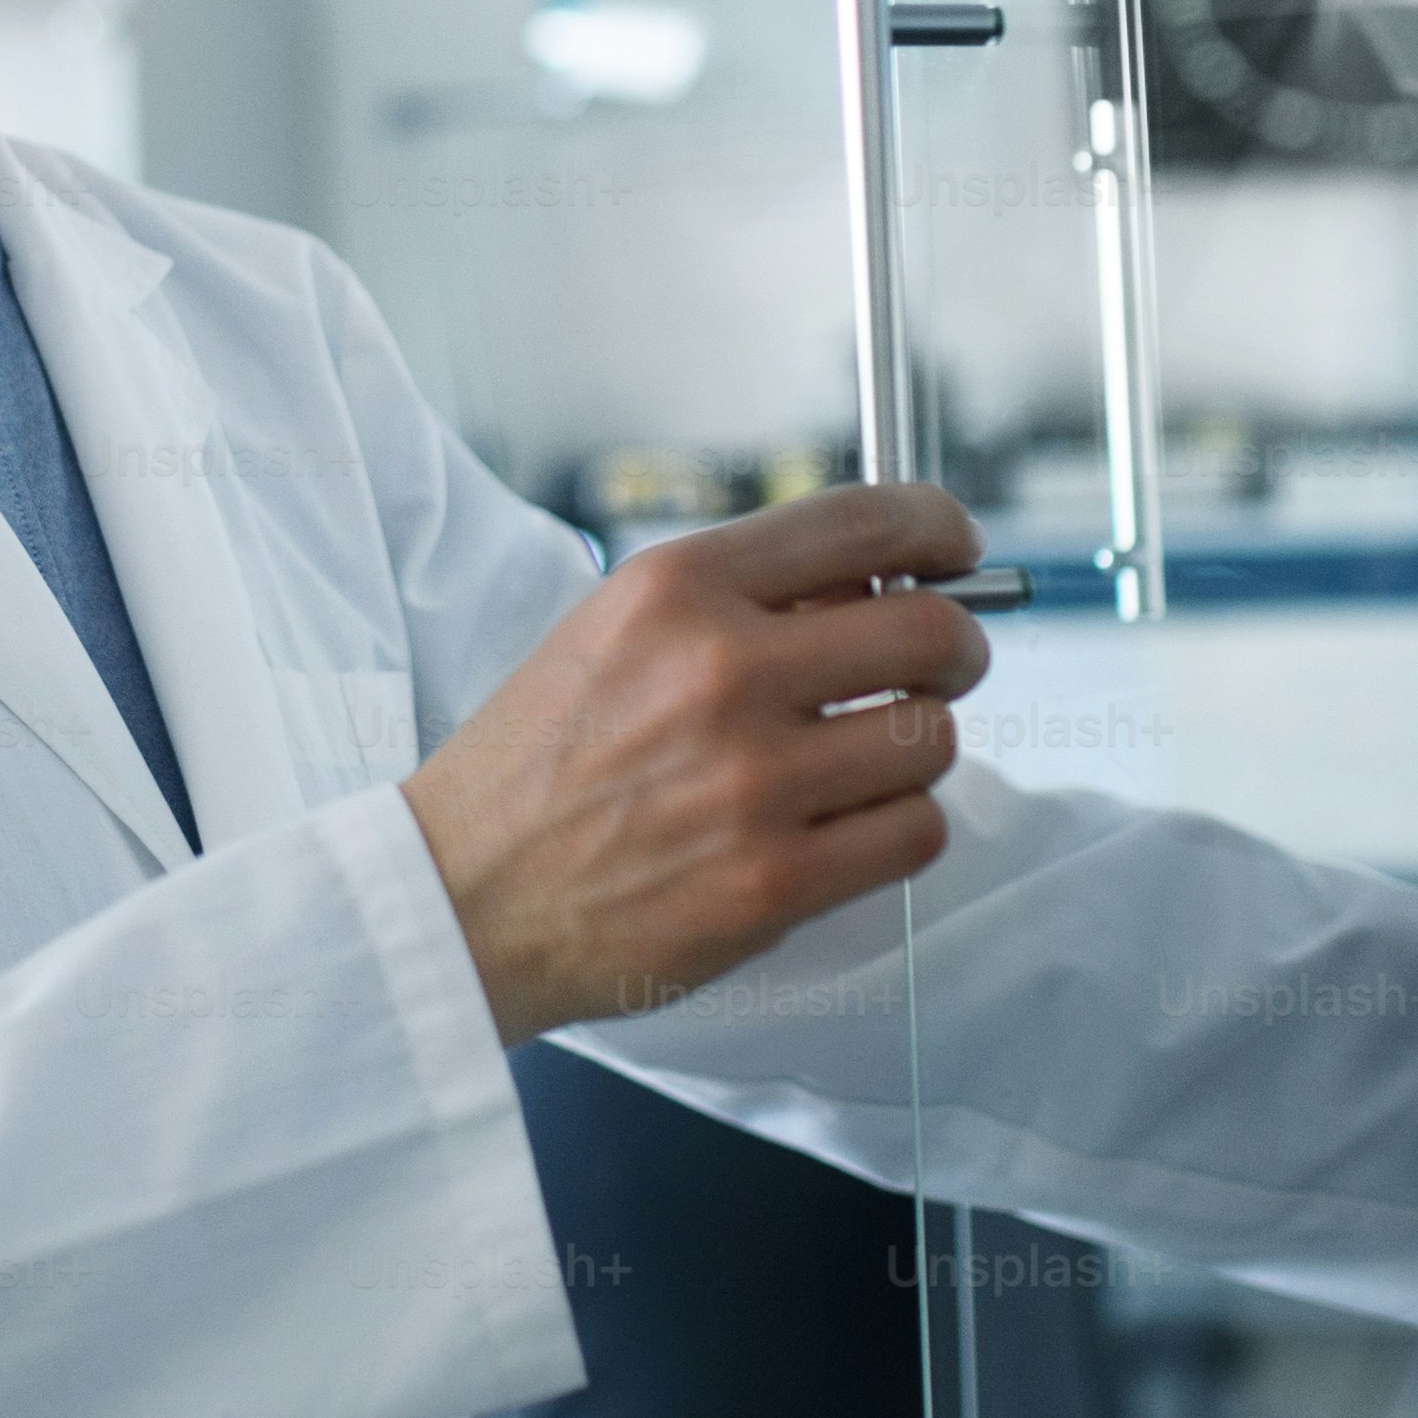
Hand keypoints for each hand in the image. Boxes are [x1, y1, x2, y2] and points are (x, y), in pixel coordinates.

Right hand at [401, 484, 994, 1046]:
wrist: (461, 894)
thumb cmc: (537, 766)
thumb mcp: (614, 633)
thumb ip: (741, 601)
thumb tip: (879, 585)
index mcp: (676, 589)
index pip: (865, 523)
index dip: (938, 528)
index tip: (953, 547)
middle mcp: (719, 672)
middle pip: (929, 633)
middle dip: (956, 649)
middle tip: (939, 668)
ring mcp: (751, 782)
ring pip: (931, 740)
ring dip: (913, 750)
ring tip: (860, 762)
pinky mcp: (773, 882)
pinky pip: (915, 833)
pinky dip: (899, 828)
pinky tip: (845, 827)